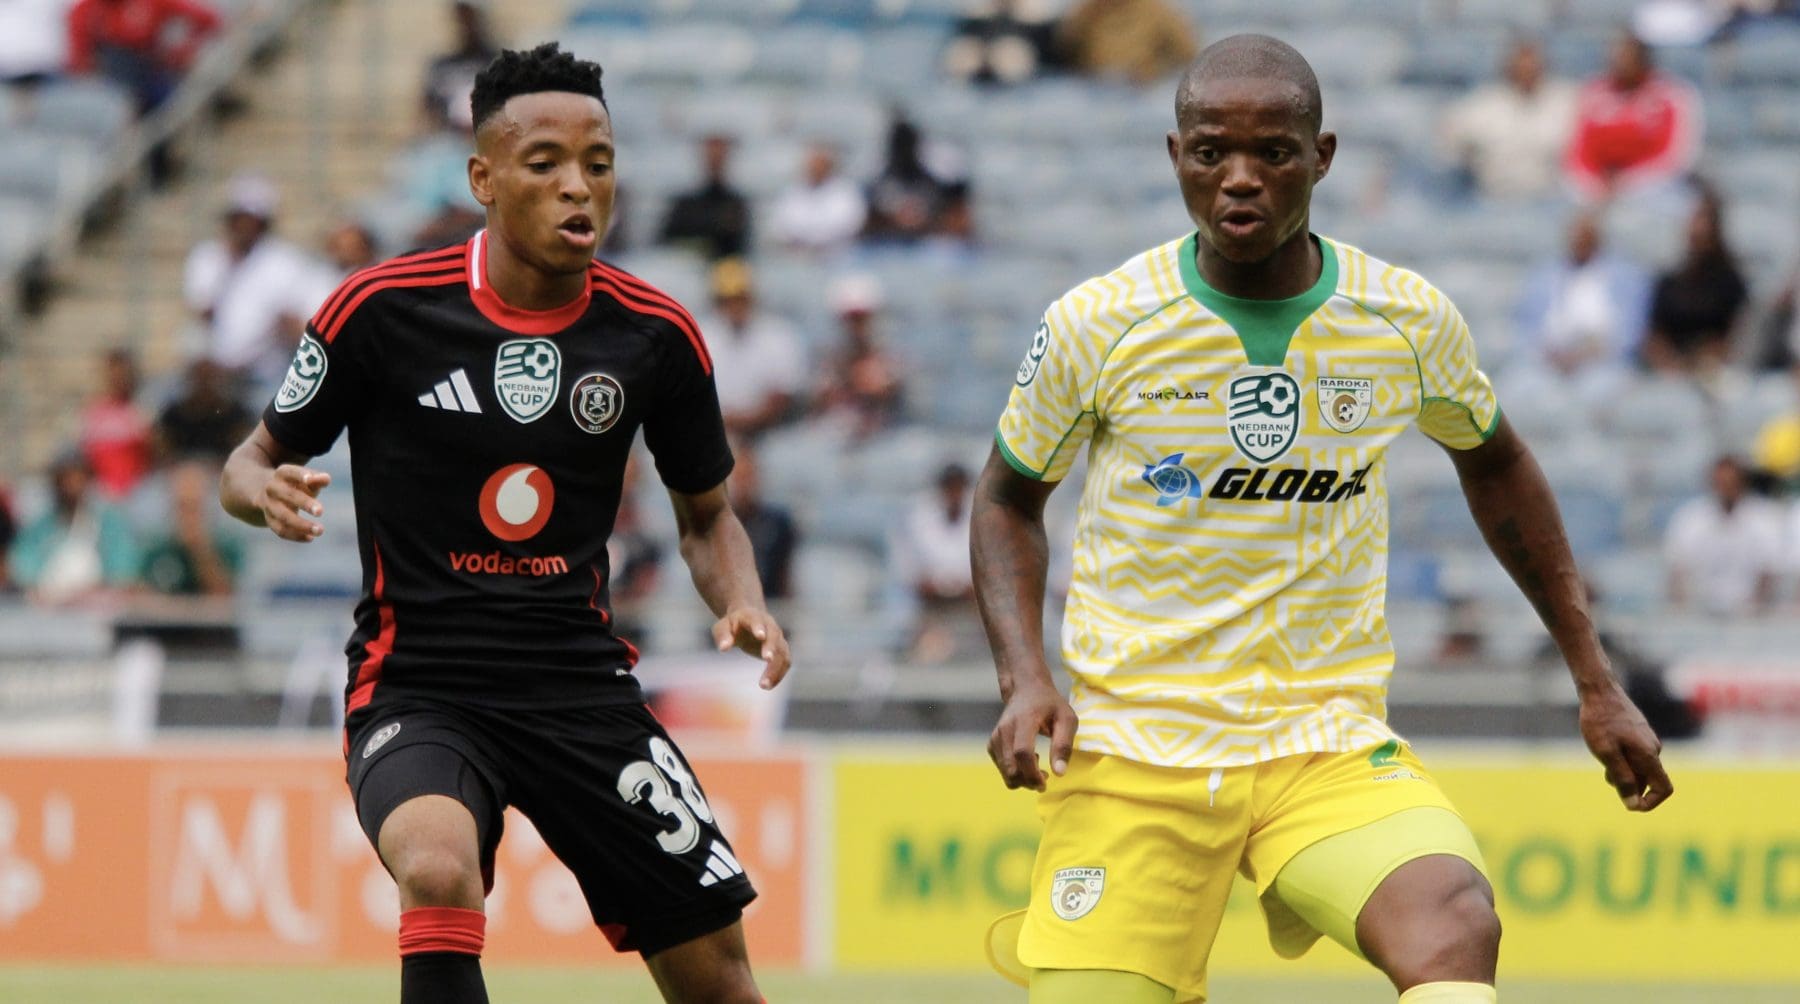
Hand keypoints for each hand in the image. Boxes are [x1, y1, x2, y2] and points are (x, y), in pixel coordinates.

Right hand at [257, 465, 330, 541]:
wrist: (267, 492)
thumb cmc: (296, 484)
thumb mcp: (306, 478)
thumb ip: (317, 478)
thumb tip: (326, 479)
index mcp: (282, 474)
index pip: (290, 472)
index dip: (299, 475)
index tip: (310, 479)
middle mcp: (272, 488)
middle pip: (288, 495)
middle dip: (304, 503)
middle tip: (321, 511)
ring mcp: (268, 505)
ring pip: (283, 516)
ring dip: (301, 525)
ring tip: (320, 530)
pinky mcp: (269, 520)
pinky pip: (280, 530)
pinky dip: (295, 535)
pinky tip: (310, 538)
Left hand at [712, 606, 791, 690]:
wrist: (749, 620)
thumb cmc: (733, 625)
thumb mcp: (722, 627)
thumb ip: (723, 636)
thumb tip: (723, 648)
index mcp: (753, 616)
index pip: (757, 620)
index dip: (759, 627)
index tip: (760, 636)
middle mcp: (769, 626)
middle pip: (774, 636)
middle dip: (771, 647)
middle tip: (767, 659)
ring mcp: (778, 637)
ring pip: (782, 652)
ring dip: (776, 668)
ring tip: (764, 685)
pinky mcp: (781, 649)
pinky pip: (785, 662)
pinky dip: (779, 674)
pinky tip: (769, 686)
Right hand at [987, 679, 1076, 791]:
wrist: (1026, 689)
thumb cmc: (1049, 704)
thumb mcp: (1066, 719)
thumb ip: (1063, 745)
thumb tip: (1059, 773)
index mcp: (1024, 720)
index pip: (1022, 752)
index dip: (1032, 773)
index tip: (1045, 782)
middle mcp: (1005, 729)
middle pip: (1011, 767)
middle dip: (1029, 781)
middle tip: (1045, 778)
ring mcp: (996, 736)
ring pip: (1005, 771)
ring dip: (1023, 778)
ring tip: (1037, 764)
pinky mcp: (992, 743)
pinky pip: (1002, 768)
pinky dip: (1015, 772)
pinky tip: (1026, 760)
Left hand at [1579, 681, 1673, 811]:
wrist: (1599, 690)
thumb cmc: (1600, 721)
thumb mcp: (1606, 754)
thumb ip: (1622, 779)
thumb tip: (1634, 805)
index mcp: (1649, 755)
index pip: (1664, 788)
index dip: (1651, 802)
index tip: (1631, 806)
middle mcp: (1653, 748)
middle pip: (1648, 780)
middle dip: (1629, 786)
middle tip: (1606, 774)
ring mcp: (1647, 740)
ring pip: (1639, 767)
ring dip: (1623, 773)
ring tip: (1602, 758)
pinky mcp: (1638, 733)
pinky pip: (1635, 755)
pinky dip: (1621, 760)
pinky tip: (1604, 748)